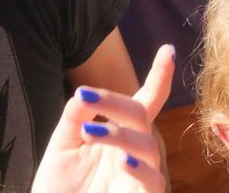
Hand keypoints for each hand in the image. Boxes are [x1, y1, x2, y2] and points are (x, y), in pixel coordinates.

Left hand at [30, 45, 171, 192]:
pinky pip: (152, 181)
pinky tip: (122, 160)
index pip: (144, 102)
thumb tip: (84, 94)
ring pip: (147, 145)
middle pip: (141, 116)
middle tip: (85, 98)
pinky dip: (139, 169)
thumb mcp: (61, 150)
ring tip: (89, 132)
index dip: (158, 77)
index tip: (167, 50)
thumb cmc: (61, 190)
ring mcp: (140, 174)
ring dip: (119, 134)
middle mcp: (134, 151)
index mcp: (120, 135)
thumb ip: (74, 119)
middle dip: (116, 103)